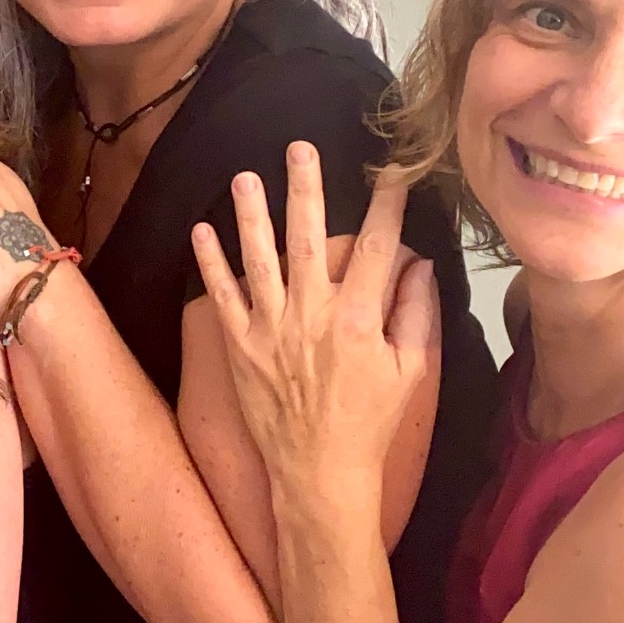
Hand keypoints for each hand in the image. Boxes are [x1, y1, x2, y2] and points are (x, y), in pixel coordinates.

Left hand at [190, 144, 438, 491]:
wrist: (321, 474)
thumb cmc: (370, 424)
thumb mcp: (410, 371)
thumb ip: (416, 313)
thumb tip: (422, 265)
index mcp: (358, 320)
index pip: (375, 248)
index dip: (386, 205)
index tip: (390, 171)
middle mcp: (312, 317)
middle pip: (307, 238)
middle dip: (305, 189)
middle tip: (300, 148)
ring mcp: (271, 331)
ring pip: (258, 260)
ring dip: (250, 215)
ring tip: (244, 178)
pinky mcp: (241, 349)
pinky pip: (222, 298)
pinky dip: (210, 264)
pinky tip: (202, 232)